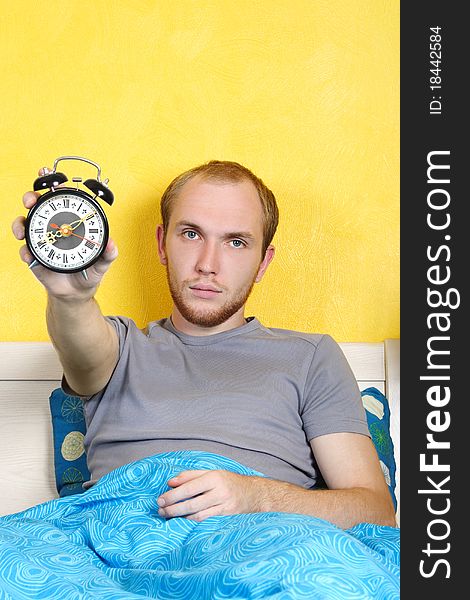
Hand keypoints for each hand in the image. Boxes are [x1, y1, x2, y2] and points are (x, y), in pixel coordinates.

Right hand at [11, 167, 117, 300]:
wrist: (76, 293)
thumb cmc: (90, 272)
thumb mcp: (102, 263)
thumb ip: (108, 254)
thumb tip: (112, 244)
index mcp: (71, 223)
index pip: (63, 200)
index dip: (57, 187)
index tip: (54, 181)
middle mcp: (54, 227)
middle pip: (38, 205)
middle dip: (31, 198)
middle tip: (30, 201)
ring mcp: (42, 240)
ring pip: (25, 224)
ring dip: (20, 224)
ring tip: (23, 231)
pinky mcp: (35, 256)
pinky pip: (25, 250)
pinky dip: (25, 252)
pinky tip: (30, 256)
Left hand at [156, 470, 264, 521]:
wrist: (253, 494)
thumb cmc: (228, 481)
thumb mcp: (211, 472)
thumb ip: (190, 476)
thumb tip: (170, 482)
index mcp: (214, 478)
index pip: (189, 487)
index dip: (173, 495)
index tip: (160, 500)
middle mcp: (219, 492)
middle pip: (191, 503)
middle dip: (173, 508)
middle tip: (160, 510)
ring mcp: (224, 506)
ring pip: (197, 515)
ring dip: (180, 516)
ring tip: (167, 516)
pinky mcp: (226, 517)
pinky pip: (205, 520)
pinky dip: (192, 521)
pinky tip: (182, 520)